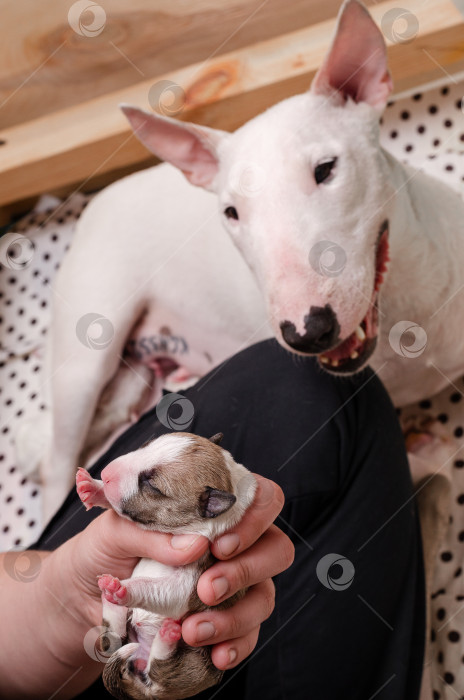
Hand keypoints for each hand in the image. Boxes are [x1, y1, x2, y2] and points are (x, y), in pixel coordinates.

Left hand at [42, 474, 291, 693]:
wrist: (84, 598)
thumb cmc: (105, 549)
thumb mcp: (116, 531)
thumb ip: (153, 531)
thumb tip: (194, 546)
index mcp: (215, 507)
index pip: (262, 498)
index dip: (254, 519)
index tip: (220, 545)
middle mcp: (235, 543)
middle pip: (276, 549)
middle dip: (248, 570)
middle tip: (207, 589)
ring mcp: (236, 584)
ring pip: (265, 596)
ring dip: (235, 616)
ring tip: (193, 630)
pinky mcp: (226, 623)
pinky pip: (249, 636)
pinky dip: (236, 646)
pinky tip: (215, 654)